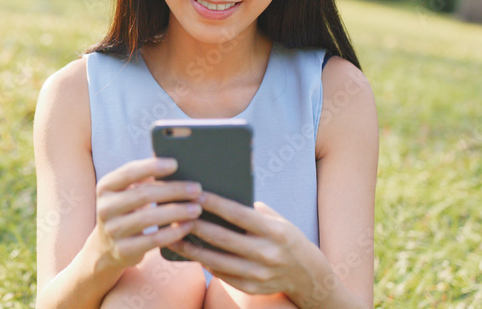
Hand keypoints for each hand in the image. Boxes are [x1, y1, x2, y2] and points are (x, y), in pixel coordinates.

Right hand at [87, 157, 204, 271]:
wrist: (105, 248)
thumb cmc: (124, 211)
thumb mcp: (124, 192)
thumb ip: (141, 177)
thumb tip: (171, 162)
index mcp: (106, 187)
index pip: (129, 172)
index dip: (152, 166)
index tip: (175, 164)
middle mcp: (105, 207)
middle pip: (144, 194)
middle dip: (174, 190)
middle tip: (196, 189)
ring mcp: (113, 230)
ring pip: (150, 218)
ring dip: (177, 212)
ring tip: (196, 208)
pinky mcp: (124, 250)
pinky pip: (153, 239)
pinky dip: (173, 232)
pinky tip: (187, 226)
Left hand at [166, 193, 314, 296]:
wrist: (308, 274)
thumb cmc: (285, 238)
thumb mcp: (276, 220)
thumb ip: (251, 210)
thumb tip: (217, 198)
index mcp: (273, 231)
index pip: (238, 214)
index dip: (214, 204)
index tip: (194, 194)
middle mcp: (267, 253)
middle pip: (222, 238)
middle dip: (195, 226)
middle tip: (174, 215)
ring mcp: (259, 274)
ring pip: (216, 261)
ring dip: (192, 249)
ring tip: (173, 236)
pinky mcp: (252, 288)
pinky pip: (222, 275)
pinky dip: (205, 263)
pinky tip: (191, 253)